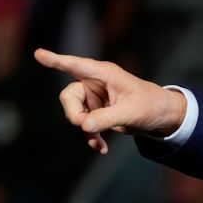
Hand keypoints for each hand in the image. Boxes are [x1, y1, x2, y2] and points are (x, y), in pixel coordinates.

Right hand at [34, 48, 187, 154]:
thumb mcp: (132, 112)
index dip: (56, 60)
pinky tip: (102, 148)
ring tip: (100, 143)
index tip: (38, 54)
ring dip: (85, 129)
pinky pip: (86, 124)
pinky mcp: (98, 112)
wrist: (163, 117)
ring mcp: (95, 98)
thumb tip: (84, 126)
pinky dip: (92, 136)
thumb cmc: (151, 105)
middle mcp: (95, 83)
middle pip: (69, 96)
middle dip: (74, 113)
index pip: (75, 65)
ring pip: (76, 113)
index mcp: (104, 73)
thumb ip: (108, 118)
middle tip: (84, 126)